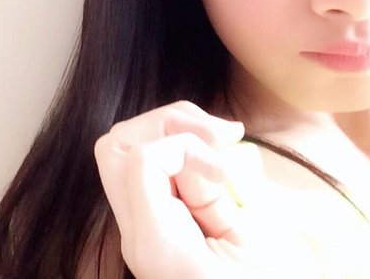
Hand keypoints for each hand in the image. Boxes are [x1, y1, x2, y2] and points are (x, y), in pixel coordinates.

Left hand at [94, 101, 319, 278]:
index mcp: (157, 243)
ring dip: (176, 130)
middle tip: (221, 135)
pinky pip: (153, 165)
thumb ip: (215, 195)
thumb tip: (194, 152)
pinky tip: (218, 159)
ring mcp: (140, 225)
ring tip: (223, 139)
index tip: (227, 170)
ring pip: (129, 147)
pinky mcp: (154, 218)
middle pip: (119, 145)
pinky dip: (184, 149)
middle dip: (169, 123)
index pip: (140, 161)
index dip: (186, 146)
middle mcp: (137, 232)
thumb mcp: (250, 246)